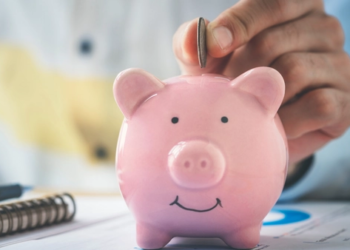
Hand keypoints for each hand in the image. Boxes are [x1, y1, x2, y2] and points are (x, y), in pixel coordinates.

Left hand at [173, 0, 349, 163]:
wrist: (258, 124)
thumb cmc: (234, 81)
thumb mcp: (210, 59)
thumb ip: (196, 42)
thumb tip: (194, 38)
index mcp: (295, 7)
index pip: (272, 2)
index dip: (239, 23)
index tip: (213, 46)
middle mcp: (324, 28)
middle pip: (274, 42)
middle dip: (240, 70)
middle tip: (228, 90)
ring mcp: (339, 64)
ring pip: (294, 71)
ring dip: (260, 96)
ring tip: (248, 107)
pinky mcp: (345, 101)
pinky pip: (317, 105)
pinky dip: (287, 120)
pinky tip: (274, 124)